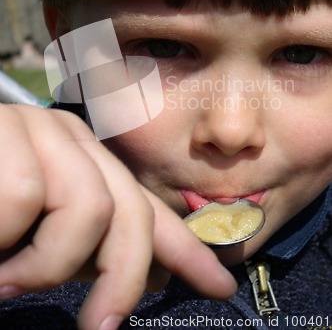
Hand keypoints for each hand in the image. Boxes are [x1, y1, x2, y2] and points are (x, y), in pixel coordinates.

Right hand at [0, 104, 235, 329]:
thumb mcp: (37, 233)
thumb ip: (80, 247)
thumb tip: (131, 279)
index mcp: (84, 162)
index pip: (147, 206)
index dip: (186, 250)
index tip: (218, 287)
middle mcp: (69, 139)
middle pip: (129, 210)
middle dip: (120, 278)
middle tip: (97, 327)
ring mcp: (36, 129)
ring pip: (84, 208)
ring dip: (43, 265)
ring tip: (7, 276)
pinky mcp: (3, 131)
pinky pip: (23, 199)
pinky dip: (2, 240)